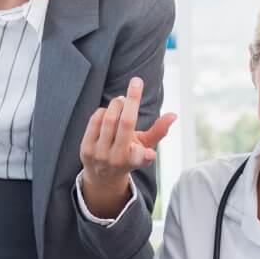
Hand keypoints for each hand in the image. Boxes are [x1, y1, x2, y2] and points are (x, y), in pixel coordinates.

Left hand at [79, 77, 175, 218]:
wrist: (102, 176)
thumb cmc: (128, 156)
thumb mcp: (145, 147)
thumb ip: (159, 131)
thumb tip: (174, 115)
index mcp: (134, 161)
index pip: (141, 158)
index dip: (146, 156)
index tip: (150, 154)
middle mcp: (117, 159)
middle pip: (125, 123)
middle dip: (132, 98)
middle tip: (136, 82)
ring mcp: (99, 154)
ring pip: (109, 118)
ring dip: (117, 103)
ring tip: (121, 100)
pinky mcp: (85, 149)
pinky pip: (96, 120)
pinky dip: (103, 111)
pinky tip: (108, 112)